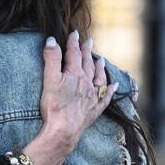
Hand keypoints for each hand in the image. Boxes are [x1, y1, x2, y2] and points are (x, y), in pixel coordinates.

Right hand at [21, 31, 118, 164]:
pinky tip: (115, 85)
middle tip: (88, 41)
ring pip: (99, 78)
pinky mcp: (95, 109)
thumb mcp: (49, 79)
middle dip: (87, 51)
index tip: (74, 33)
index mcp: (75, 74)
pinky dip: (111, 89)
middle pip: (88, 63)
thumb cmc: (54, 106)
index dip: (73, 42)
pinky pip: (106, 96)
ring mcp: (93, 96)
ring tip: (101, 59)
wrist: (63, 130)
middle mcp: (87, 83)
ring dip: (99, 67)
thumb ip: (51, 58)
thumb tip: (51, 40)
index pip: (74, 54)